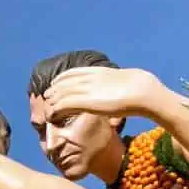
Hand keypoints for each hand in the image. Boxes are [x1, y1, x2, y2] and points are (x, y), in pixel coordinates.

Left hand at [40, 66, 164, 122]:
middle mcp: (88, 78)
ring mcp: (86, 89)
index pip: (71, 73)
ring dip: (51, 102)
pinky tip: (51, 117)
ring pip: (59, 94)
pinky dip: (54, 111)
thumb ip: (113, 86)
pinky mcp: (85, 102)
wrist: (141, 91)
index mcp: (97, 72)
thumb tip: (116, 91)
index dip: (60, 80)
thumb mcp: (122, 84)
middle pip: (62, 83)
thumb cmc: (138, 91)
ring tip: (48, 111)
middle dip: (53, 92)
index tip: (55, 87)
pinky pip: (63, 105)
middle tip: (48, 101)